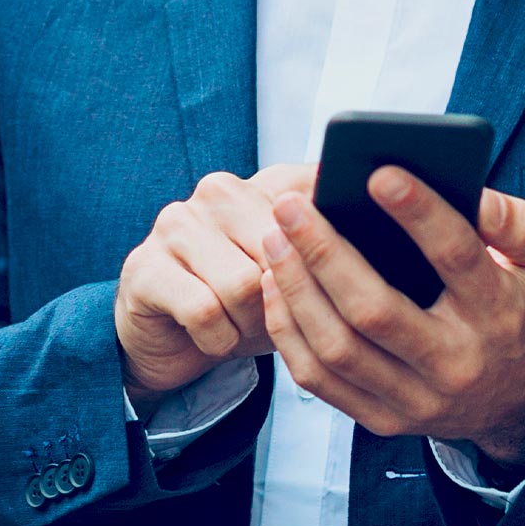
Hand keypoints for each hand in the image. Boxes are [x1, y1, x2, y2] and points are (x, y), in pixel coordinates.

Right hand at [116, 163, 315, 407]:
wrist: (168, 341)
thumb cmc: (241, 305)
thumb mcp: (294, 279)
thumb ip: (328, 251)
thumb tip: (380, 240)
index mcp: (261, 184)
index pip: (314, 205)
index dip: (325, 254)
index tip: (332, 277)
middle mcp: (218, 192)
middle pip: (282, 253)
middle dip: (282, 301)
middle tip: (268, 317)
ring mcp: (176, 224)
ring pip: (244, 285)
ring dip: (249, 325)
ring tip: (238, 326)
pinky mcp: (145, 266)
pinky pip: (205, 311)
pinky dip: (218, 339)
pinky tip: (211, 336)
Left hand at [260, 169, 524, 469]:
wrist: (524, 402)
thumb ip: (520, 224)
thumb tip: (475, 194)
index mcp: (498, 314)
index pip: (455, 257)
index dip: (418, 213)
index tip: (378, 172)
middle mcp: (455, 363)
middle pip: (374, 311)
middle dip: (324, 252)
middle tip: (291, 205)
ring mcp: (416, 399)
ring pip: (337, 349)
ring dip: (295, 289)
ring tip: (274, 238)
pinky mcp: (383, 420)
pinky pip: (318, 381)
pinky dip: (288, 330)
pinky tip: (275, 284)